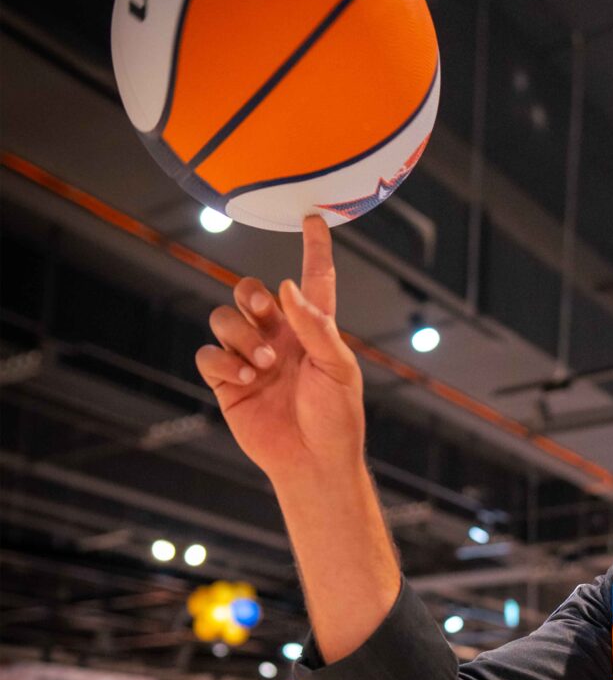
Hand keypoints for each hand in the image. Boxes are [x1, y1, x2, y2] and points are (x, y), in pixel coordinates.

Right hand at [195, 216, 364, 485]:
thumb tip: (287, 286)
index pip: (313, 279)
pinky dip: (222, 360)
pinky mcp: (227, 382)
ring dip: (239, 334)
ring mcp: (251, 358)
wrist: (313, 462)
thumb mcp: (337, 368)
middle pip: (250, 292)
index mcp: (314, 330)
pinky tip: (245, 378)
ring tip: (261, 364)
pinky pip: (208, 354)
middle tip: (266, 315)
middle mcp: (280, 338)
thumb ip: (315, 325)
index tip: (313, 217)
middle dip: (252, 296)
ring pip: (223, 318)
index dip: (314, 248)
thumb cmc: (336, 418)